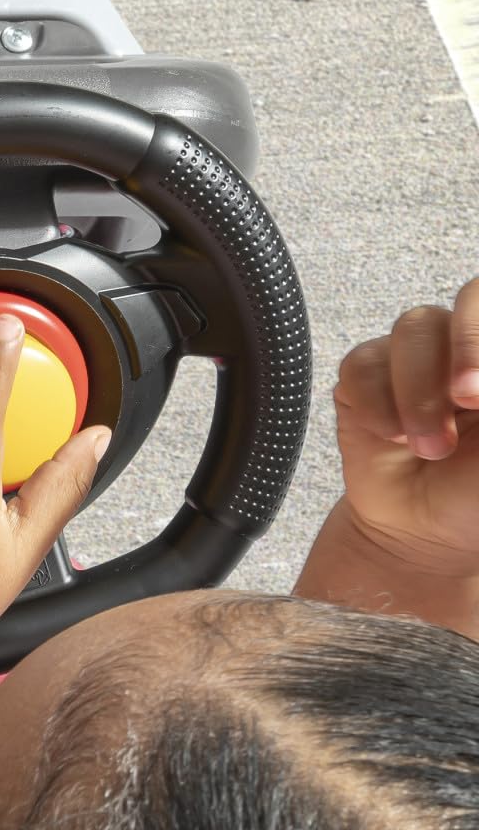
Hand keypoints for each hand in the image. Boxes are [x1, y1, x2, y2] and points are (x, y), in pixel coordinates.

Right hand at [331, 282, 478, 576]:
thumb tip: (471, 379)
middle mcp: (467, 345)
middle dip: (468, 344)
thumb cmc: (478, 494)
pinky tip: (392, 439)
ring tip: (428, 447)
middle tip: (467, 398)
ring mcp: (416, 357)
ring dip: (420, 394)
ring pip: (413, 330)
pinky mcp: (365, 378)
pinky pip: (363, 365)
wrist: (425, 533)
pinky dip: (378, 406)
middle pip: (471, 296)